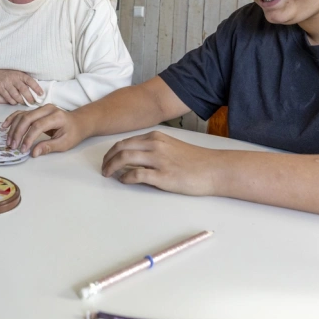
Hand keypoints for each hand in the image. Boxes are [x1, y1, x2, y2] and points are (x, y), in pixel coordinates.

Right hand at [0, 67, 42, 104]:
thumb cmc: (5, 73)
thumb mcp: (15, 72)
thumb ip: (22, 79)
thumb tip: (34, 89)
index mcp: (19, 73)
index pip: (30, 81)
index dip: (36, 87)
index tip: (41, 94)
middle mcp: (13, 78)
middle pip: (24, 90)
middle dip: (29, 98)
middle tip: (33, 102)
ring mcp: (6, 83)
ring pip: (16, 95)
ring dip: (21, 101)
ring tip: (24, 103)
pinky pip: (8, 97)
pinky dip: (12, 101)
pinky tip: (15, 102)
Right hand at [3, 104, 87, 156]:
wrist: (78, 122)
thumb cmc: (73, 133)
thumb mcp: (64, 143)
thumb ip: (48, 147)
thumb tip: (33, 153)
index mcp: (56, 116)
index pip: (38, 125)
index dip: (28, 138)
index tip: (23, 149)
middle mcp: (47, 109)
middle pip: (27, 118)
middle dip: (18, 133)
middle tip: (12, 146)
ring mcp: (40, 108)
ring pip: (22, 115)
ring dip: (13, 128)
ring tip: (9, 141)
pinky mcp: (36, 110)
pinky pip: (21, 113)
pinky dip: (12, 119)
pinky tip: (5, 126)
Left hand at [100, 131, 219, 195]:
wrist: (215, 169)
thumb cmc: (196, 161)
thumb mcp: (172, 147)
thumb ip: (155, 150)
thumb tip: (137, 159)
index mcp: (156, 137)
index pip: (126, 141)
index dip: (113, 151)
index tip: (108, 159)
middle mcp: (155, 145)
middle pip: (121, 148)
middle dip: (108, 158)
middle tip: (103, 168)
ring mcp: (158, 160)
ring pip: (125, 158)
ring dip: (112, 167)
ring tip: (108, 175)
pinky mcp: (163, 176)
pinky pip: (136, 175)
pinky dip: (125, 178)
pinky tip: (123, 181)